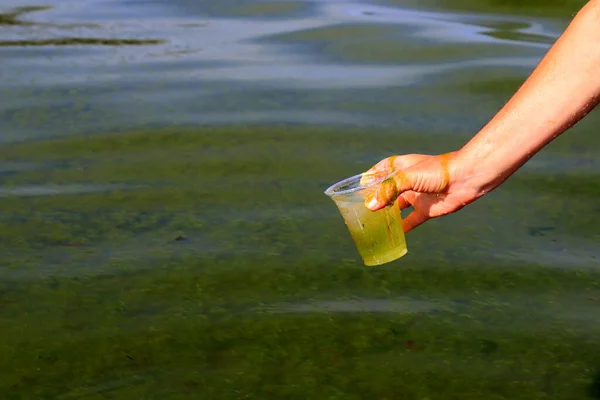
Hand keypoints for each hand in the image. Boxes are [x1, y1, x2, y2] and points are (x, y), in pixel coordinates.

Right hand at [361, 152, 481, 232]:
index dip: (371, 176)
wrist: (466, 179)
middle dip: (376, 198)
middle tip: (361, 208)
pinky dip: (403, 228)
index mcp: (402, 166)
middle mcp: (408, 181)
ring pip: (397, 206)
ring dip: (387, 214)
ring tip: (373, 223)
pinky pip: (411, 221)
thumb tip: (371, 206)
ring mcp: (417, 196)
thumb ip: (389, 190)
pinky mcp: (426, 210)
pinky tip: (393, 235)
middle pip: (387, 190)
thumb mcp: (409, 177)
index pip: (382, 169)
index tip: (359, 186)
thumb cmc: (437, 171)